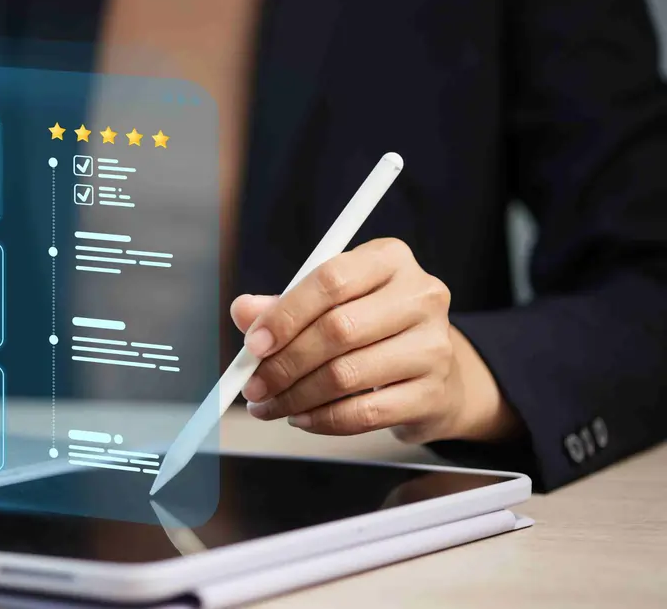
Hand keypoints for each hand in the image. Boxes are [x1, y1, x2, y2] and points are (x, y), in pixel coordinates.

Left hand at [232, 238, 518, 443]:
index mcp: (389, 259)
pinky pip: (365, 413)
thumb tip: (243, 312)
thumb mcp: (330, 304)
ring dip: (296, 396)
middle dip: (284, 363)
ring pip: (347, 375)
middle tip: (253, 385)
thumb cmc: (372, 329)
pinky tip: (302, 417)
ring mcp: (434, 346)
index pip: (331, 280)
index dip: (285, 314)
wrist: (435, 373)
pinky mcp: (433, 393)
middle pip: (338, 330)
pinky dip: (323, 419)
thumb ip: (284, 306)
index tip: (252, 344)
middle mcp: (420, 296)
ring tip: (271, 404)